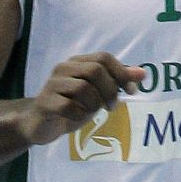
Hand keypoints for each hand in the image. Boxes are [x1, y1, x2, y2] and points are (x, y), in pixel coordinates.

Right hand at [18, 52, 142, 145]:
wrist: (38, 123)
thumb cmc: (70, 106)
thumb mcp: (96, 93)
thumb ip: (116, 81)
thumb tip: (142, 74)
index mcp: (78, 61)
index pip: (104, 57)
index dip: (121, 72)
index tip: (132, 91)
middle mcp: (65, 68)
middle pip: (95, 70)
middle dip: (110, 90)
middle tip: (113, 106)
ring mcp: (53, 84)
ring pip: (83, 87)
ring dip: (95, 104)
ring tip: (94, 113)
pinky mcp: (45, 102)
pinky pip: (68, 106)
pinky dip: (80, 115)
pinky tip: (78, 118)